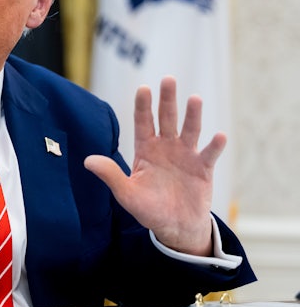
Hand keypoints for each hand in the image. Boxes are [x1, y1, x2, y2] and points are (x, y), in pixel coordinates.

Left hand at [84, 76, 224, 255]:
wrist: (175, 227)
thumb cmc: (148, 209)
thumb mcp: (126, 194)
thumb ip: (110, 175)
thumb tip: (87, 161)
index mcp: (145, 150)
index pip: (143, 122)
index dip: (143, 106)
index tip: (143, 88)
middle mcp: (166, 147)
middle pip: (167, 118)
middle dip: (167, 99)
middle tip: (168, 79)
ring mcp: (186, 155)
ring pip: (189, 130)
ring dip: (193, 115)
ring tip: (194, 98)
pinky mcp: (203, 168)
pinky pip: (209, 154)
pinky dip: (215, 146)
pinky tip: (219, 135)